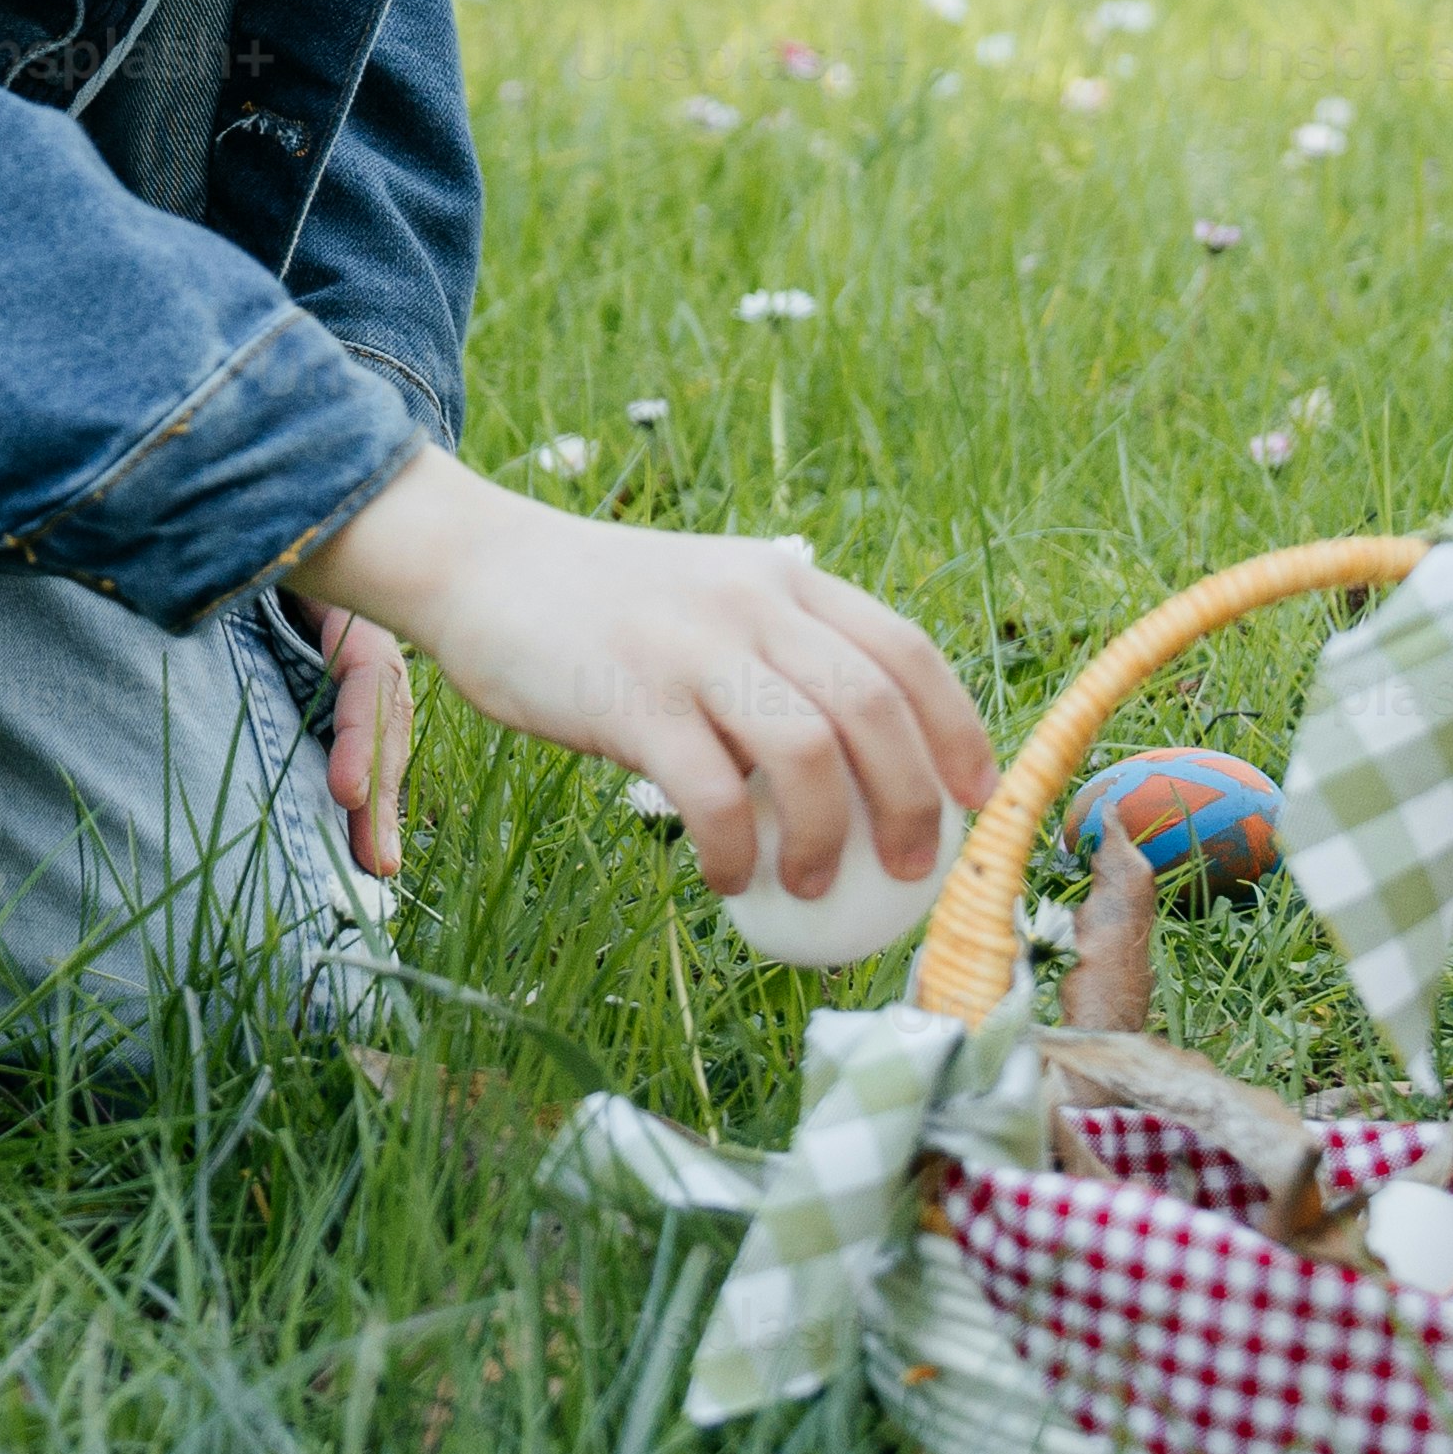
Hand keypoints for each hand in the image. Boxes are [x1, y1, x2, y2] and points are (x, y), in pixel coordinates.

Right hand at [285, 446, 994, 911]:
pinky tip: (728, 876)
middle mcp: (751, 605)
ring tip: (808, 886)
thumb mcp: (710, 599)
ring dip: (826, 838)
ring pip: (808, 755)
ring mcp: (690, 649)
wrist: (480, 567)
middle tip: (904, 870)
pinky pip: (711, 793)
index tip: (971, 799)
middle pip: (873, 712)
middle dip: (909, 805)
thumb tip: (853, 761)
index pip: (907, 654)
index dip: (957, 732)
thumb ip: (776, 653)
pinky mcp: (629, 699)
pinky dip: (735, 849)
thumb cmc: (600, 605)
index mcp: (784, 580)